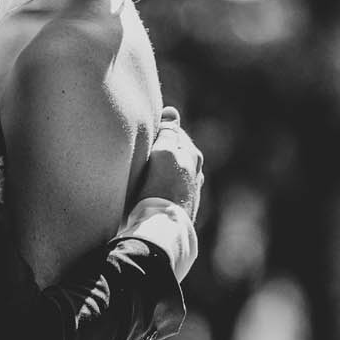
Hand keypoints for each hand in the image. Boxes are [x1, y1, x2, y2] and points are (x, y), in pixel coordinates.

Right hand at [137, 106, 203, 220]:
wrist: (161, 227)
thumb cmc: (160, 187)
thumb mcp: (163, 153)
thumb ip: (168, 132)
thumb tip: (172, 111)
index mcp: (193, 155)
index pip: (174, 133)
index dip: (158, 132)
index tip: (144, 135)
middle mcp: (196, 173)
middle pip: (176, 153)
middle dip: (162, 151)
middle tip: (142, 153)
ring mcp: (191, 192)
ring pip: (174, 172)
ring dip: (162, 170)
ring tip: (145, 173)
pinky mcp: (182, 208)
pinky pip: (171, 189)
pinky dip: (163, 186)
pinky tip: (152, 191)